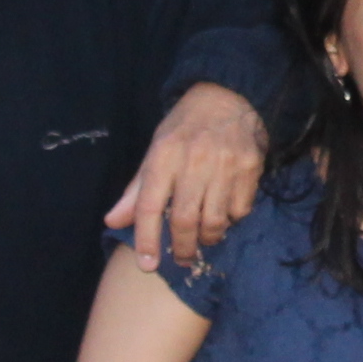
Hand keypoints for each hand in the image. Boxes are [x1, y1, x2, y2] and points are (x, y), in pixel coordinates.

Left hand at [103, 84, 266, 269]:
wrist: (228, 96)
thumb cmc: (185, 127)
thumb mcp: (155, 150)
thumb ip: (136, 190)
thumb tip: (113, 222)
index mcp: (163, 155)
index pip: (149, 205)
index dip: (146, 239)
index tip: (147, 265)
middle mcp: (193, 161)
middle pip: (184, 220)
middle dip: (181, 248)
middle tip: (182, 258)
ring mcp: (224, 165)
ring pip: (214, 221)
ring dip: (207, 238)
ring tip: (204, 237)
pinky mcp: (249, 169)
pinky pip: (239, 211)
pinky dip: (230, 220)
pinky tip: (224, 211)